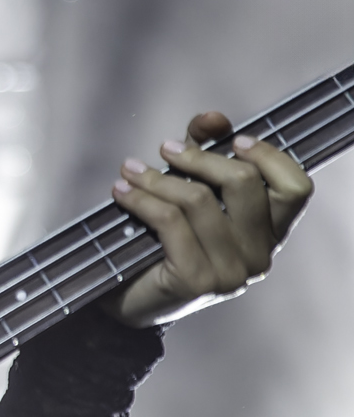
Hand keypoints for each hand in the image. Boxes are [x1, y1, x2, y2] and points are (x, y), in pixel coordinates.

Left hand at [101, 111, 313, 327]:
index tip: (234, 139)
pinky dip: (141, 200)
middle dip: (200, 158)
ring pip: (199, 200)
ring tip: (128, 170)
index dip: (269, 156)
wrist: (130, 299)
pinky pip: (170, 222)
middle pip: (243, 184)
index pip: (295, 188)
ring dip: (156, 178)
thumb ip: (204, 153)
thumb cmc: (165, 241)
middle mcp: (261, 255)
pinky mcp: (198, 281)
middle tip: (164, 148)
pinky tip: (121, 192)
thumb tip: (213, 117)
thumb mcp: (190, 191)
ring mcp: (232, 272)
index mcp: (270, 233)